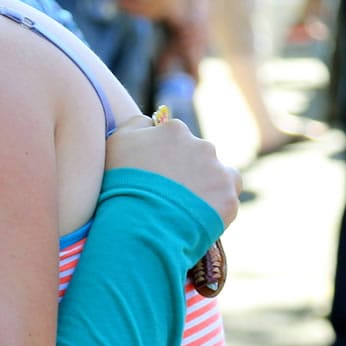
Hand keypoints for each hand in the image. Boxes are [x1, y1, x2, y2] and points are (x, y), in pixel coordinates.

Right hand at [106, 114, 241, 226]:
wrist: (139, 224)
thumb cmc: (122, 182)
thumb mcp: (116, 142)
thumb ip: (136, 124)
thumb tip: (151, 121)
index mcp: (174, 131)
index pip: (173, 139)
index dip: (162, 157)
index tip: (152, 175)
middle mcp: (202, 146)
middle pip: (196, 156)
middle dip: (184, 172)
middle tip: (165, 194)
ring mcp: (218, 172)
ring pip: (215, 176)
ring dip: (201, 187)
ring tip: (180, 209)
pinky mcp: (229, 198)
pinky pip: (227, 199)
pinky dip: (215, 206)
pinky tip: (196, 217)